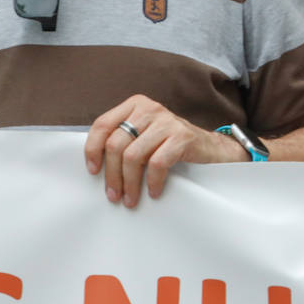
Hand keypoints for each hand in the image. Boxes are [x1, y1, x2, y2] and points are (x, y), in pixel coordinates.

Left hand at [84, 95, 243, 207]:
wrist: (210, 148)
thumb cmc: (171, 144)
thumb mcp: (144, 134)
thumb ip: (122, 139)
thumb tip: (95, 165)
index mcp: (135, 105)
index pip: (102, 124)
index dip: (92, 149)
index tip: (93, 171)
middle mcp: (149, 109)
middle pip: (116, 145)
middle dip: (112, 175)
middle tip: (114, 195)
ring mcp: (167, 122)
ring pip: (133, 156)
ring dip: (129, 184)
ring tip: (130, 199)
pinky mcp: (182, 137)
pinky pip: (157, 164)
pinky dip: (152, 182)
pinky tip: (153, 191)